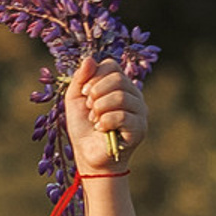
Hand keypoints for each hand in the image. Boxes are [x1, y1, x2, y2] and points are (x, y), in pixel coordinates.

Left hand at [64, 55, 146, 170]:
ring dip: (99, 108)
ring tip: (95, 120)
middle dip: (96, 93)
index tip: (85, 93)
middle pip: (117, 79)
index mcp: (120, 85)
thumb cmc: (83, 127)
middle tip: (90, 109)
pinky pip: (122, 115)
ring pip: (121, 96)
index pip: (111, 66)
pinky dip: (105, 121)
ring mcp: (140, 111)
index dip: (95, 77)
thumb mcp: (75, 99)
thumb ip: (80, 78)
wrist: (88, 156)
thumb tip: (89, 59)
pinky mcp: (139, 128)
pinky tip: (101, 129)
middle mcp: (133, 95)